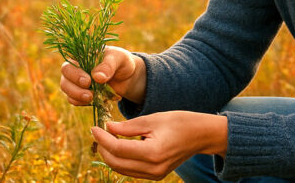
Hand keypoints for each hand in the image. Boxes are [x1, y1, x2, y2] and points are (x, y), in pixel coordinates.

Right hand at [59, 46, 146, 105]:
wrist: (128, 77)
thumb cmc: (121, 62)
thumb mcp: (119, 58)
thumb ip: (108, 65)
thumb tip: (97, 77)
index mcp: (81, 56)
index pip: (69, 65)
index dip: (75, 74)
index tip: (88, 81)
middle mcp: (75, 68)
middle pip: (65, 79)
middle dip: (74, 88)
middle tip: (89, 94)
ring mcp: (76, 82)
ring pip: (67, 90)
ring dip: (77, 97)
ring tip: (92, 99)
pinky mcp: (80, 94)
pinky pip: (74, 100)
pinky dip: (82, 102)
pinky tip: (95, 101)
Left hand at [91, 111, 227, 179]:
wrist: (200, 135)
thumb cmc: (178, 122)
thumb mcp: (152, 119)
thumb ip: (128, 126)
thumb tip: (107, 128)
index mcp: (153, 152)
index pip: (118, 149)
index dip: (102, 139)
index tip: (94, 127)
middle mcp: (153, 168)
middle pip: (116, 163)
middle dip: (103, 148)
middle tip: (98, 132)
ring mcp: (154, 175)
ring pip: (121, 169)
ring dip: (110, 155)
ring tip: (105, 138)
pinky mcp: (155, 175)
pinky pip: (130, 170)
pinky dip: (121, 159)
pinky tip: (118, 146)